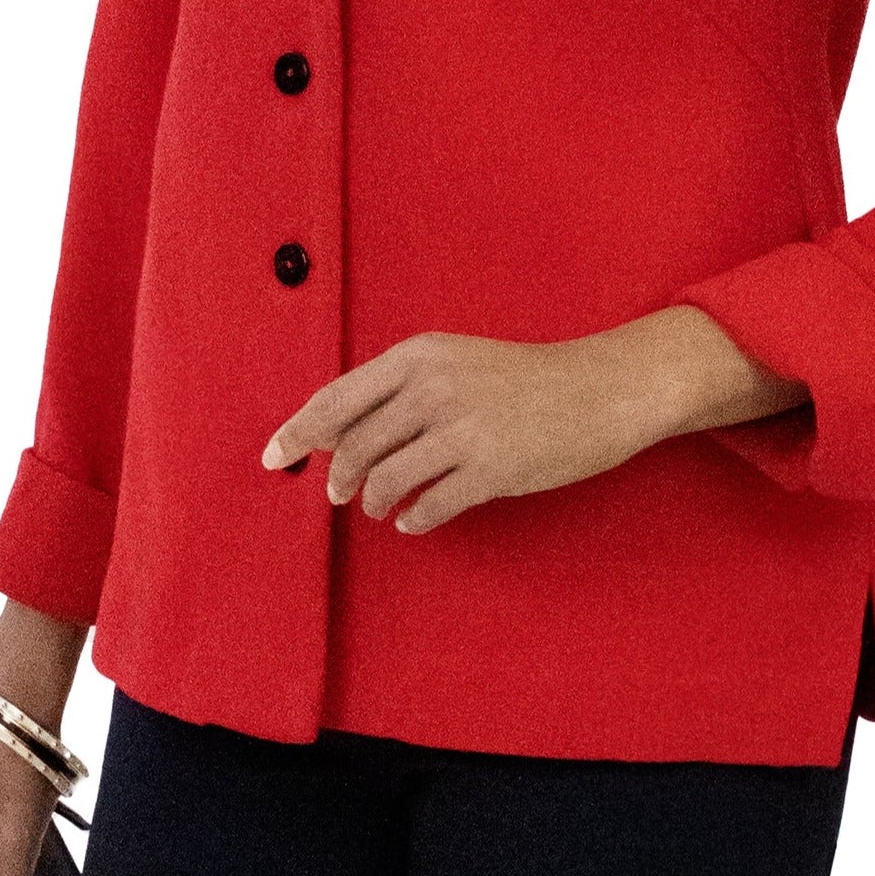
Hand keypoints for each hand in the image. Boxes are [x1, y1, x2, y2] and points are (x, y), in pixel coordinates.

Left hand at [258, 305, 806, 533]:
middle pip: (354, 446)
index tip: (272, 457)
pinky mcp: (492, 469)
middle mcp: (433, 388)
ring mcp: (463, 429)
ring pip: (385, 480)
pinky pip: (429, 507)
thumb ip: (400, 388)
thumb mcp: (456, 362)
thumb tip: (336, 432)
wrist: (602, 387)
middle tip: (339, 494)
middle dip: (338, 477)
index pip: (335, 398)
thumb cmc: (525, 377)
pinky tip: (415, 520)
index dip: (297, 432)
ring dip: (373, 501)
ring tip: (380, 507)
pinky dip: (414, 520)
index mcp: (419, 356)